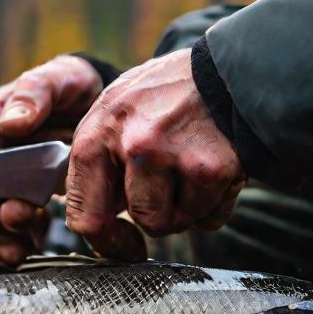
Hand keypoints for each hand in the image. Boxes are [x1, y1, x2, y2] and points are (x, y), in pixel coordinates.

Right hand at [0, 54, 103, 264]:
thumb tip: (9, 124)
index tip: (2, 204)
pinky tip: (23, 251)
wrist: (98, 105)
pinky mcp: (8, 197)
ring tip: (21, 249)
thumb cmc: (72, 87)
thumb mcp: (60, 78)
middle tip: (19, 224)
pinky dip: (8, 243)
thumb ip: (34, 93)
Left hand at [66, 48, 245, 258]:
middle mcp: (134, 145)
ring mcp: (175, 156)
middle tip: (170, 179)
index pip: (86, 217)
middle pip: (144, 222)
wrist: (226, 70)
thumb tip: (94, 227)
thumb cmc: (164, 98)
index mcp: (97, 136)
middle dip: (159, 212)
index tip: (123, 243)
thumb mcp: (114, 115)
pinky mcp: (214, 168)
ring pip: (177, 223)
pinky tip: (213, 168)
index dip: (107, 241)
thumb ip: (97, 166)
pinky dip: (215, 203)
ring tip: (191, 167)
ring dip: (187, 208)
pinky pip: (210, 218)